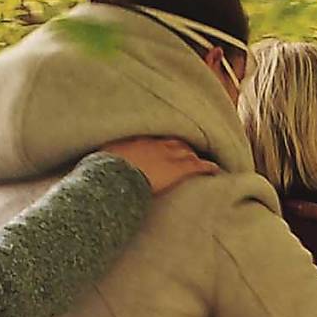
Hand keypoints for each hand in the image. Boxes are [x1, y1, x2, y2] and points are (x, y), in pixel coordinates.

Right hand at [101, 137, 217, 194]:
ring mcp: (166, 155)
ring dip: (193, 154)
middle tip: (187, 149)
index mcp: (135, 140)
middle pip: (172, 140)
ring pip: (185, 151)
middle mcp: (153, 143)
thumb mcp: (100, 157)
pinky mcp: (177, 170)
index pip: (153, 137)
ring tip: (199, 159)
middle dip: (180, 144)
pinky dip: (207, 167)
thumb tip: (100, 157)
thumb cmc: (103, 172)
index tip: (165, 144)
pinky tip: (215, 170)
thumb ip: (105, 154)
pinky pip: (197, 166)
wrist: (114, 180)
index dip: (162, 141)